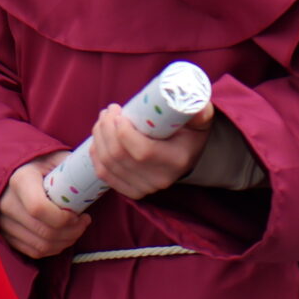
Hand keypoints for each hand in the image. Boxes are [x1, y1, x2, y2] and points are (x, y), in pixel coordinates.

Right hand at [0, 154, 90, 258]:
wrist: (16, 172)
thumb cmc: (42, 164)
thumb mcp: (57, 158)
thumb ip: (74, 168)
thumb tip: (97, 176)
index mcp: (20, 180)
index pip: (39, 208)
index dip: (64, 218)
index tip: (79, 214)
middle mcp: (7, 203)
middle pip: (43, 231)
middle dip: (72, 232)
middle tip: (84, 222)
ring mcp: (3, 222)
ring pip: (41, 245)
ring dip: (66, 242)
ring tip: (77, 229)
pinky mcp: (6, 235)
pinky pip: (34, 251)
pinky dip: (54, 248)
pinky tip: (64, 236)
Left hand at [87, 99, 214, 200]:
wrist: (188, 156)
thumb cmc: (191, 133)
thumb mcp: (200, 120)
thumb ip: (201, 111)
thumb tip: (197, 106)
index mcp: (175, 161)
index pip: (142, 151)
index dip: (123, 131)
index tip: (119, 111)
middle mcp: (159, 179)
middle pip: (119, 156)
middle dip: (106, 129)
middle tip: (108, 111)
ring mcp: (144, 188)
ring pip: (107, 164)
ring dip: (98, 138)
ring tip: (103, 120)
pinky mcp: (132, 191)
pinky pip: (105, 175)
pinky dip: (96, 155)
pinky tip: (98, 139)